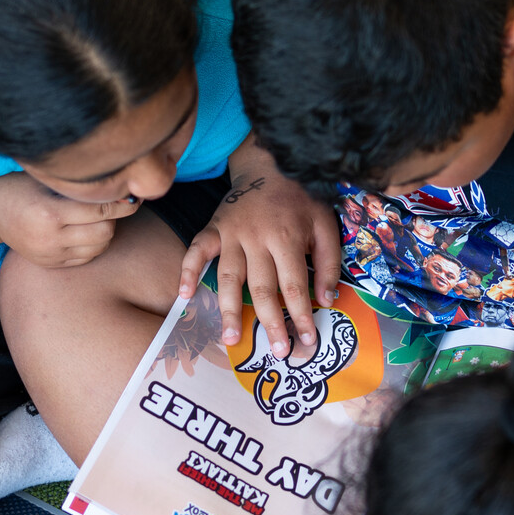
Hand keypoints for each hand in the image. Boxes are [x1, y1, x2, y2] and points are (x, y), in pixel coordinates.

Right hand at [0, 173, 140, 268]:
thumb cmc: (21, 187)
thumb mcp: (46, 179)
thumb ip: (79, 185)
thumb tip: (121, 188)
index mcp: (50, 212)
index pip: (100, 211)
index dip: (122, 204)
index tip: (133, 196)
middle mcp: (50, 237)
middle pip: (104, 232)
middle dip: (114, 218)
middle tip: (112, 203)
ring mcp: (50, 254)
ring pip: (99, 247)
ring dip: (105, 231)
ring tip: (97, 216)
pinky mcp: (51, 264)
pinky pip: (87, 258)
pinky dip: (94, 244)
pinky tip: (85, 230)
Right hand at [178, 137, 341, 357]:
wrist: (270, 163)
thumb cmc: (301, 198)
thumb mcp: (326, 224)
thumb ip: (329, 262)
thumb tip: (328, 300)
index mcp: (287, 238)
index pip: (294, 286)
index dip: (300, 315)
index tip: (306, 340)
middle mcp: (257, 238)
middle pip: (262, 288)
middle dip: (270, 323)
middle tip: (277, 351)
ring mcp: (232, 234)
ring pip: (230, 277)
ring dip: (229, 310)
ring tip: (230, 339)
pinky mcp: (214, 228)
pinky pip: (197, 250)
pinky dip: (187, 271)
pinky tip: (184, 295)